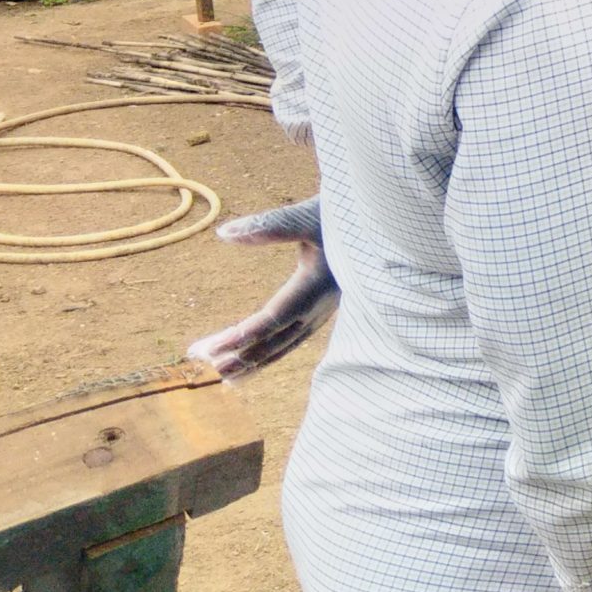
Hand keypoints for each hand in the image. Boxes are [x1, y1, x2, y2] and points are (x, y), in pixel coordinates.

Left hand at [186, 198, 337, 376]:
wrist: (389, 217)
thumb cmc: (348, 213)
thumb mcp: (308, 215)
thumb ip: (268, 226)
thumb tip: (223, 232)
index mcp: (316, 286)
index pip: (270, 321)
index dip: (238, 337)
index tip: (206, 350)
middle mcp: (321, 305)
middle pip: (276, 341)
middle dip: (240, 355)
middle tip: (203, 363)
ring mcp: (326, 308)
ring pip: (287, 345)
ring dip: (256, 361)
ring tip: (227, 378)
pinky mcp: (326, 305)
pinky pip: (296, 337)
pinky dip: (274, 351)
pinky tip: (261, 355)